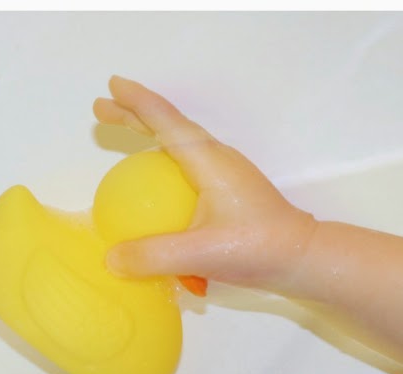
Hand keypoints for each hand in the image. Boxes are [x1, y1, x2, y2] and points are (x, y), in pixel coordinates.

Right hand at [93, 76, 317, 292]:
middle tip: (101, 108)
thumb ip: (154, 256)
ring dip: (149, 135)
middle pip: (169, 126)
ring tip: (120, 135)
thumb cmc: (259, 248)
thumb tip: (112, 258)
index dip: (138, 103)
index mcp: (210, 162)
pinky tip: (153, 184)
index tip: (113, 87)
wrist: (301, 257)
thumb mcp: (202, 255)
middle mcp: (216, 159)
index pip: (167, 123)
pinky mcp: (226, 190)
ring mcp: (223, 174)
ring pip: (178, 143)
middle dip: (134, 114)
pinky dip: (163, 160)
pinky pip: (186, 165)